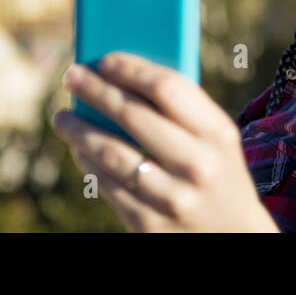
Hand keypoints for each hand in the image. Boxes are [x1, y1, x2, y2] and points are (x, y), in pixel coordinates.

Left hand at [52, 52, 279, 232]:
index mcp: (218, 134)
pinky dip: (88, 163)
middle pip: (133, 116)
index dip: (131, 69)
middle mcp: (197, 165)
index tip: (105, 59)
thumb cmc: (216, 169)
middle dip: (95, 91)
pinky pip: (108, 186)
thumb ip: (181, 109)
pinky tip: (80, 149)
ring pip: (111, 153)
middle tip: (71, 76)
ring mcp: (172, 199)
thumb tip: (118, 77)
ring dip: (79, 131)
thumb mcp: (216, 138)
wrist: (232, 235)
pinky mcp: (149, 225)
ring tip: (62, 118)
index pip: (168, 88)